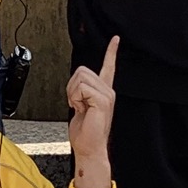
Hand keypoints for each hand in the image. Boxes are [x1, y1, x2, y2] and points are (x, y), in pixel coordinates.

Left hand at [66, 36, 118, 187]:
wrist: (89, 148)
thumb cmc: (85, 132)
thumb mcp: (80, 107)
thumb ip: (81, 93)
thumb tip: (76, 85)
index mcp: (104, 91)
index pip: (109, 67)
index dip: (111, 52)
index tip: (115, 39)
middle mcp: (108, 91)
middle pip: (81, 71)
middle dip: (71, 87)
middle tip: (77, 104)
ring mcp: (107, 95)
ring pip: (80, 78)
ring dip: (72, 93)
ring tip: (80, 108)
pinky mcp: (103, 101)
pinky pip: (81, 88)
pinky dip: (75, 98)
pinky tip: (82, 110)